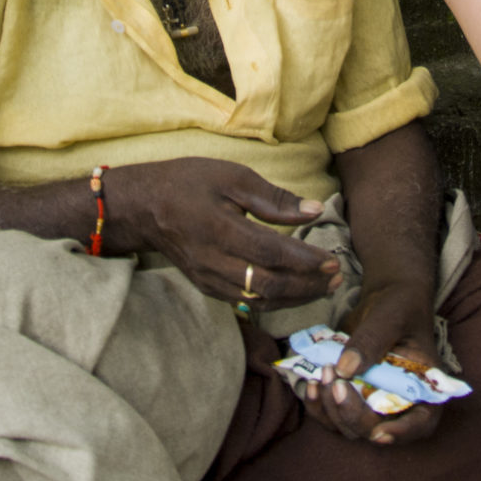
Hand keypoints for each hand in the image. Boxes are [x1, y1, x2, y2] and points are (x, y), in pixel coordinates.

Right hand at [102, 158, 337, 307]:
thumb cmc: (189, 183)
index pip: (272, 254)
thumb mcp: (232, 177)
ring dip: (296, 298)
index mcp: (221, 230)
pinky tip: (294, 293)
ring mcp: (209, 279)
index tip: (333, 261)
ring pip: (260, 300)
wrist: (144, 207)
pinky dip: (274, 301)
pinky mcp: (207, 287)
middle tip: (336, 278)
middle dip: (308, 286)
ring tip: (323, 288)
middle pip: (270, 285)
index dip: (305, 261)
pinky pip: (246, 302)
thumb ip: (274, 198)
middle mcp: (215, 262)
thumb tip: (315, 210)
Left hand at [293, 281, 443, 446]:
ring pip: (350, 426)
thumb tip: (345, 369)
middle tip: (337, 383)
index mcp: (424, 387)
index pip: (421, 422)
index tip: (379, 433)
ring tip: (322, 375)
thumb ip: (371, 340)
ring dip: (331, 409)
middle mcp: (400, 402)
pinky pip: (332, 413)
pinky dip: (318, 405)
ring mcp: (373, 402)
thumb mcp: (391, 316)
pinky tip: (310, 385)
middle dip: (353, 413)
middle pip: (377, 428)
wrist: (386, 298)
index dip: (402, 433)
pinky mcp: (351, 396)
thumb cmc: (400, 305)